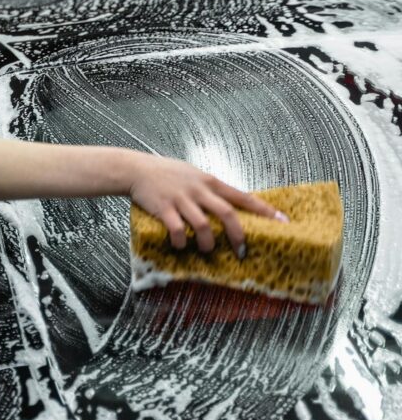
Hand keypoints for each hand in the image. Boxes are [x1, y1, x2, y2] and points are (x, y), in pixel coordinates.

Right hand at [125, 151, 288, 257]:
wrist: (136, 169)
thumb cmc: (166, 173)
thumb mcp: (193, 175)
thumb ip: (211, 189)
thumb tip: (232, 204)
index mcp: (209, 182)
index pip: (243, 197)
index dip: (264, 210)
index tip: (282, 221)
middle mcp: (199, 190)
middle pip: (227, 214)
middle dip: (237, 235)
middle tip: (242, 250)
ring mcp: (181, 199)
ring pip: (203, 226)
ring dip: (207, 243)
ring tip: (206, 250)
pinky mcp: (164, 208)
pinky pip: (177, 230)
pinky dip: (181, 242)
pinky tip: (179, 245)